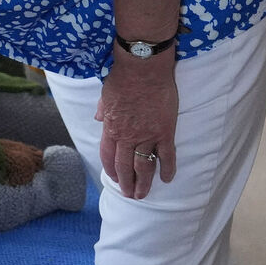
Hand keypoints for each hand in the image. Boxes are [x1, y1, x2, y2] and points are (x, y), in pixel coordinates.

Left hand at [96, 52, 178, 198]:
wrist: (143, 69)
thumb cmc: (122, 78)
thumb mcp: (105, 95)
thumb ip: (102, 110)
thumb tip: (98, 119)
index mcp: (111, 127)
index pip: (107, 155)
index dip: (110, 169)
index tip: (113, 179)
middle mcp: (127, 136)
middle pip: (125, 166)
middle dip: (126, 183)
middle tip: (129, 195)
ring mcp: (147, 136)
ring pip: (144, 166)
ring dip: (143, 183)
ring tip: (142, 195)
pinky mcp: (165, 132)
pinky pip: (167, 156)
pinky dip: (168, 168)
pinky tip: (167, 179)